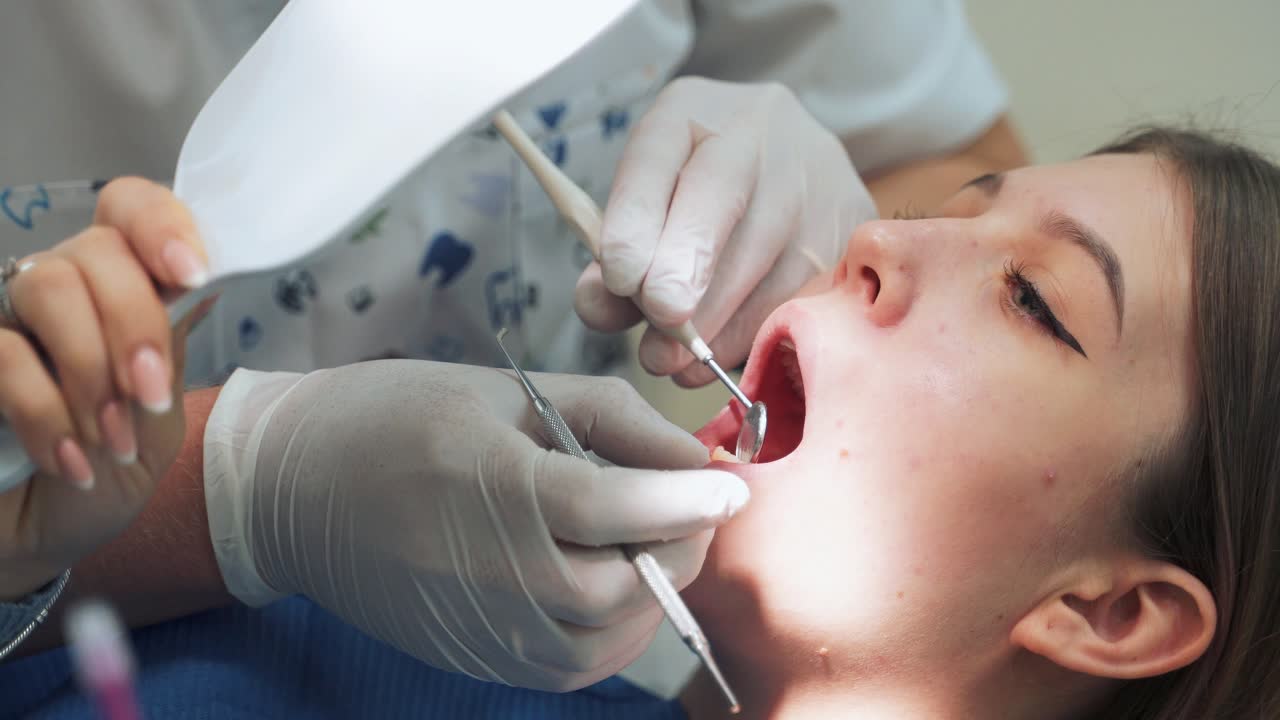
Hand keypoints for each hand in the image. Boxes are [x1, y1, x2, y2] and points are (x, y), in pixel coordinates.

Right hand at [0, 177, 210, 599]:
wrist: (42, 537)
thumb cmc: (107, 473)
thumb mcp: (156, 425)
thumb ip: (166, 358)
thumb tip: (191, 289)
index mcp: (122, 292)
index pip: (130, 210)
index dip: (161, 223)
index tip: (192, 272)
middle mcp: (62, 290)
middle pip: (97, 251)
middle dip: (136, 323)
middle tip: (148, 394)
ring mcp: (7, 319)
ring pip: (49, 286)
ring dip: (92, 369)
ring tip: (111, 441)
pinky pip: (5, 352)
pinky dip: (47, 413)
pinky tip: (71, 462)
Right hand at [205, 360, 748, 690]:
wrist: (291, 491)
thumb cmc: (396, 418)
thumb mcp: (506, 393)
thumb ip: (612, 419)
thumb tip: (694, 456)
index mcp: (496, 488)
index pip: (619, 509)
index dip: (689, 498)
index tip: (736, 485)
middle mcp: (493, 573)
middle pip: (627, 584)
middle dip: (679, 544)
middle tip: (687, 504)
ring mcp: (483, 627)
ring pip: (610, 636)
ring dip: (651, 590)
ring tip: (644, 539)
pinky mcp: (478, 658)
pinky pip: (576, 664)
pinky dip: (615, 629)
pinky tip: (607, 581)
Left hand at [576, 77, 877, 384]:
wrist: (792, 165)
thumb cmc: (695, 197)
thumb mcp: (645, 208)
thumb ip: (614, 254)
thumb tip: (601, 307)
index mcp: (691, 111)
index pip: (659, 152)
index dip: (637, 217)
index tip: (619, 278)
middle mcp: (760, 129)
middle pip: (722, 198)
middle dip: (685, 276)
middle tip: (657, 339)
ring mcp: (817, 174)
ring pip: (769, 254)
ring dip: (718, 324)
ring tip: (677, 363)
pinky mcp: (854, 224)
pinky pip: (807, 291)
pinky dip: (757, 334)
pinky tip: (723, 356)